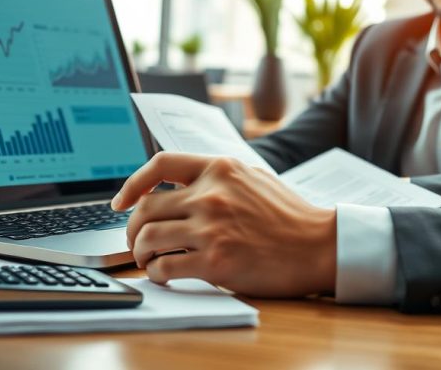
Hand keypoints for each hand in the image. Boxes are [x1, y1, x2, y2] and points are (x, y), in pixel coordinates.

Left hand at [111, 152, 336, 297]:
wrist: (319, 245)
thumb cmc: (290, 217)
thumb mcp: (253, 178)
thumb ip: (217, 178)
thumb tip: (177, 187)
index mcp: (221, 168)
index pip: (160, 164)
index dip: (132, 183)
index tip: (121, 202)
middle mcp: (212, 194)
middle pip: (146, 208)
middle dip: (132, 229)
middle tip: (137, 242)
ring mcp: (211, 227)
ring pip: (148, 238)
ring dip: (141, 253)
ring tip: (149, 261)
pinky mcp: (214, 261)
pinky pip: (165, 267)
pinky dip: (157, 274)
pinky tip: (165, 276)